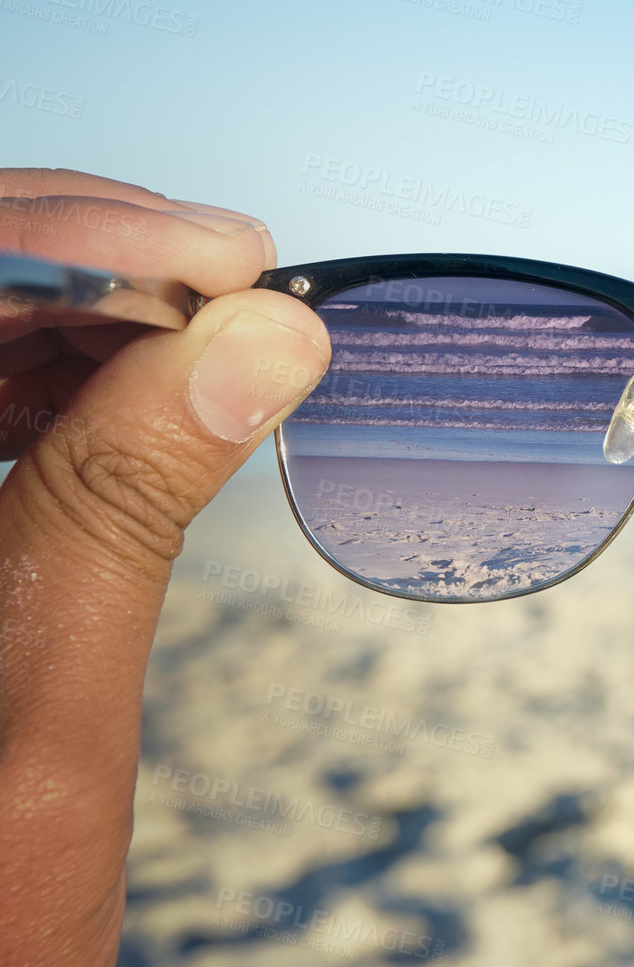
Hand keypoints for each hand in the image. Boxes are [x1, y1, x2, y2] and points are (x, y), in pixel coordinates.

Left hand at [0, 169, 330, 966]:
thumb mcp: (42, 724)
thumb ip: (127, 505)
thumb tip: (258, 341)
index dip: (63, 242)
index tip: (218, 259)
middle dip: (79, 256)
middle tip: (236, 280)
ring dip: (77, 308)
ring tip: (216, 326)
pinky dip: (56, 370)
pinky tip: (147, 382)